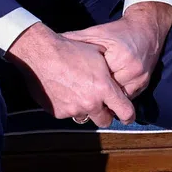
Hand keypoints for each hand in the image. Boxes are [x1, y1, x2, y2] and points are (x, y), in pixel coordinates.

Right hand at [7, 23, 135, 126]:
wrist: (42, 55)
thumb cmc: (72, 50)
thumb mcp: (100, 55)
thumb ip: (110, 71)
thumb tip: (118, 77)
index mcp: (104, 88)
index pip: (125, 111)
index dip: (129, 116)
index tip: (129, 117)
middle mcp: (90, 103)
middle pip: (105, 121)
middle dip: (106, 115)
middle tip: (104, 106)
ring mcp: (73, 109)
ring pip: (86, 117)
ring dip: (86, 109)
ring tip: (81, 93)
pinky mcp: (58, 112)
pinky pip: (69, 113)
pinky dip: (70, 106)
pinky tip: (66, 91)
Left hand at [67, 1, 171, 97]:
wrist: (148, 28)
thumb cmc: (119, 31)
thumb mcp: (96, 33)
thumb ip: (75, 39)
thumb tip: (51, 42)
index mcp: (120, 59)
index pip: (98, 82)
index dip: (82, 86)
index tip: (70, 89)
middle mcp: (134, 72)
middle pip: (109, 95)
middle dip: (94, 98)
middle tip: (78, 101)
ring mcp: (141, 79)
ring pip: (119, 100)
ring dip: (106, 101)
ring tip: (89, 101)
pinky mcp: (145, 83)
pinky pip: (127, 97)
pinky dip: (116, 98)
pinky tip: (105, 96)